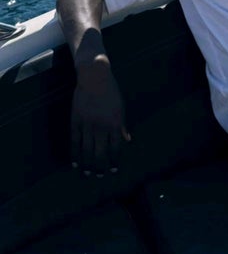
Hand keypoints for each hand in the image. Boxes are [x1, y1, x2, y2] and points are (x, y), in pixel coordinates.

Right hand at [71, 57, 130, 176]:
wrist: (94, 76)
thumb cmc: (111, 91)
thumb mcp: (121, 107)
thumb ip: (122, 125)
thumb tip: (127, 140)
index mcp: (114, 123)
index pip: (115, 148)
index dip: (114, 161)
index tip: (113, 170)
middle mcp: (101, 126)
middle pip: (100, 153)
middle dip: (100, 167)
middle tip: (99, 177)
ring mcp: (87, 124)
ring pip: (86, 150)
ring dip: (87, 164)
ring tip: (87, 174)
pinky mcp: (76, 120)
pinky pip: (75, 140)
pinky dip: (75, 153)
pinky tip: (75, 163)